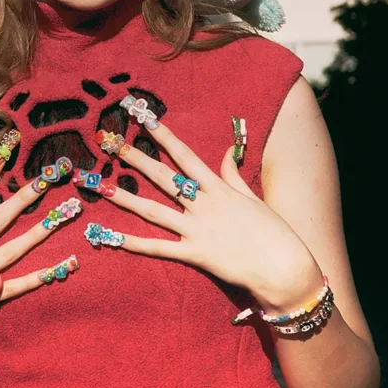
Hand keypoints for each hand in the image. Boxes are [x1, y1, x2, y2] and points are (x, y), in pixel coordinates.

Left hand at [92, 120, 322, 313]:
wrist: (286, 270)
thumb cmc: (274, 232)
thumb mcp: (252, 197)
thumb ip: (232, 174)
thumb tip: (225, 151)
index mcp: (218, 187)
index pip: (184, 155)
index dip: (162, 135)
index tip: (143, 118)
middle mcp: (204, 205)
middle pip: (162, 177)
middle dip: (134, 158)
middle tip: (108, 143)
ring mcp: (198, 230)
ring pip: (153, 210)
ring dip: (126, 198)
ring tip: (101, 186)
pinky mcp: (196, 255)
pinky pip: (160, 248)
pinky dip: (135, 243)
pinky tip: (112, 237)